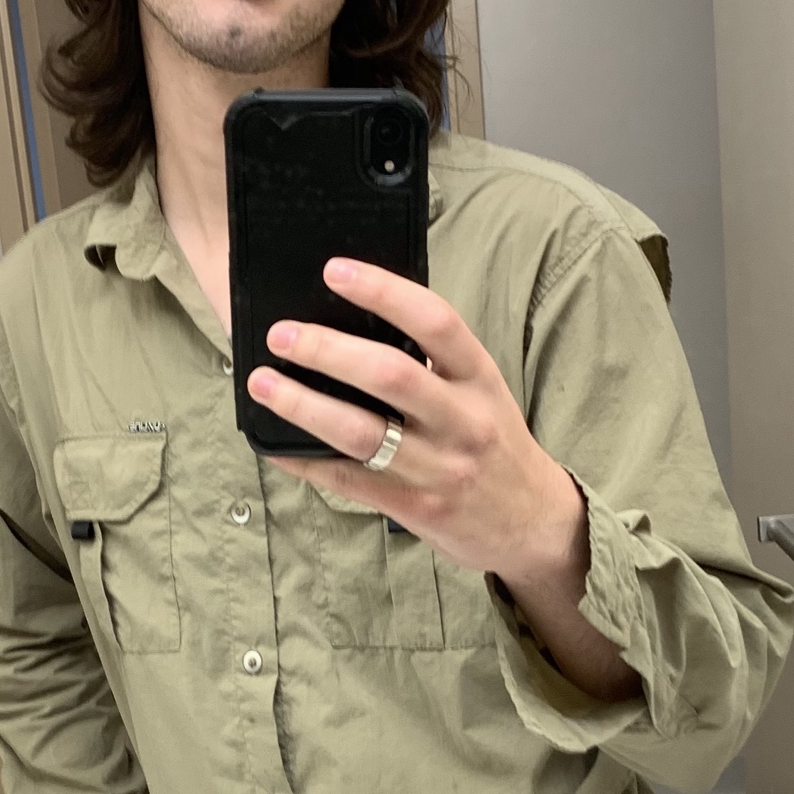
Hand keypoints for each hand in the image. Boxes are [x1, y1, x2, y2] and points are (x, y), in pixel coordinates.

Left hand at [246, 257, 580, 585]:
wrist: (532, 523)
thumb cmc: (494, 442)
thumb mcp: (482, 391)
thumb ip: (434, 360)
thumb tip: (356, 321)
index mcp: (480, 378)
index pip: (435, 321)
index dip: (383, 292)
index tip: (335, 270)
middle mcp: (463, 420)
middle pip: (389, 375)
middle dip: (327, 350)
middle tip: (281, 335)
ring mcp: (438, 468)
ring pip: (360, 433)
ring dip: (303, 404)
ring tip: (261, 382)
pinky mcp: (413, 507)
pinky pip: (347, 479)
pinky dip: (304, 459)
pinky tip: (272, 441)